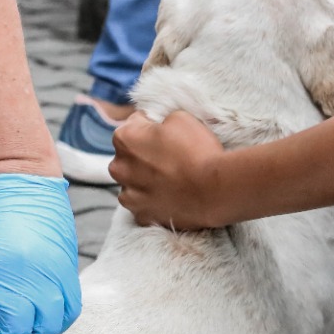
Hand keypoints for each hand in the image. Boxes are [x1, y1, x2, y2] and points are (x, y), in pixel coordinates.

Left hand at [110, 111, 226, 229]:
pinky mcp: (141, 216)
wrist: (214, 191)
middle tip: (170, 157)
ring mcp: (128, 196)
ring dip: (145, 180)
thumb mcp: (180, 118)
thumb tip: (159, 128)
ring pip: (132, 184)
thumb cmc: (197, 151)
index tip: (166, 134)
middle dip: (143, 155)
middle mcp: (118, 168)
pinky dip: (153, 201)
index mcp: (124, 139)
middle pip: (128, 157)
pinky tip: (170, 196)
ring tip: (171, 180)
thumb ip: (161, 121)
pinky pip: (143, 206)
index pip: (134, 124)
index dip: (152, 126)